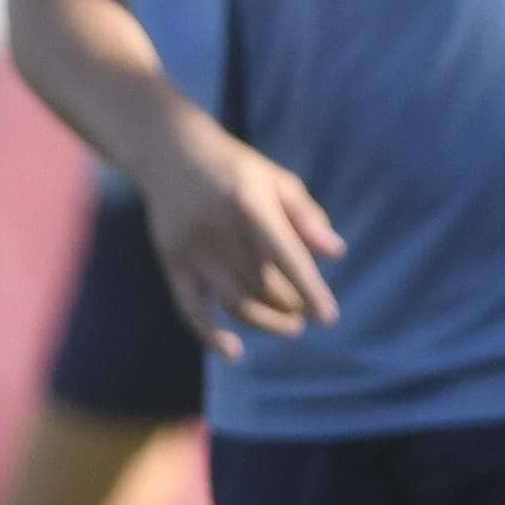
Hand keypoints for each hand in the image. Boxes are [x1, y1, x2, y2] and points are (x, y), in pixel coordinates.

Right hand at [135, 121, 344, 358]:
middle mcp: (217, 229)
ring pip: (234, 301)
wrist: (169, 152)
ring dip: (267, 322)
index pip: (285, 256)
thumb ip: (307, 215)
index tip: (329, 317)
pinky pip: (190, 308)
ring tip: (290, 326)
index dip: (309, 289)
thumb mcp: (276, 179)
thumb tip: (336, 254)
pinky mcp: (171, 261)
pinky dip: (210, 335)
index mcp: (248, 204)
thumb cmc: (235, 168)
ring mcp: (191, 248)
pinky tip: (234, 352)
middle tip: (305, 311)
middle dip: (292, 305)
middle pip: (262, 285)